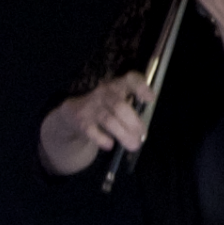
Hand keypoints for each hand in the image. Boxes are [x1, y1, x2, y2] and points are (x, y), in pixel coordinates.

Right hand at [40, 72, 154, 173]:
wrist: (73, 114)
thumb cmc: (104, 107)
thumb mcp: (117, 99)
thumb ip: (132, 105)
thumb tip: (145, 124)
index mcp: (118, 85)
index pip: (130, 79)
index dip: (141, 87)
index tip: (151, 98)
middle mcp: (104, 92)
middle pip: (120, 106)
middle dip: (134, 122)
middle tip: (142, 134)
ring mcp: (91, 106)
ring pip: (109, 121)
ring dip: (123, 134)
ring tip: (133, 145)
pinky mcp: (81, 120)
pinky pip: (93, 131)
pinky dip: (102, 139)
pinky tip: (110, 145)